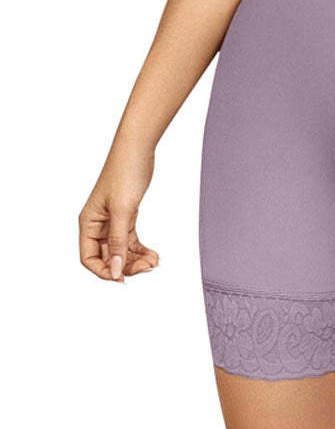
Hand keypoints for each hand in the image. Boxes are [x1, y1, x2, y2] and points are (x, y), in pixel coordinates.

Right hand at [79, 142, 158, 281]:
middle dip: (125, 265)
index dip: (103, 271)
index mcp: (88, 222)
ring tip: (153, 262)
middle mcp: (97, 224)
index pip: (89, 258)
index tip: (122, 279)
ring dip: (135, 259)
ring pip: (120, 249)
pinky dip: (140, 248)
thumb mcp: (123, 210)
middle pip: (107, 256)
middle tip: (146, 268)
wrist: (138, 149)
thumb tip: (114, 270)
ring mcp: (112, 220)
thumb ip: (117, 242)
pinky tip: (152, 254)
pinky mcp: (126, 215)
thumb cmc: (125, 171)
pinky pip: (129, 239)